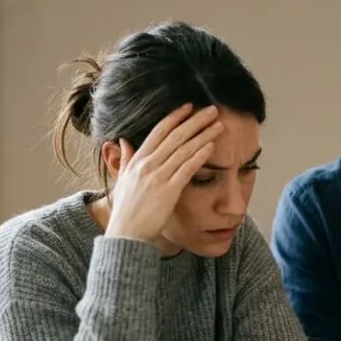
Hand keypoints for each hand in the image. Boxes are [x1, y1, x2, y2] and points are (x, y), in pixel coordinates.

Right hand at [105, 104, 223, 242]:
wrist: (126, 233)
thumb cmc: (127, 209)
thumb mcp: (123, 180)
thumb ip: (126, 159)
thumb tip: (122, 142)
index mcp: (138, 160)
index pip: (159, 132)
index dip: (175, 117)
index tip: (189, 107)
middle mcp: (147, 164)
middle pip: (175, 136)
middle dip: (195, 121)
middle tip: (212, 110)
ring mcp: (157, 177)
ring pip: (183, 149)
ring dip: (203, 135)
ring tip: (218, 125)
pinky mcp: (168, 191)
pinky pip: (186, 169)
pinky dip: (199, 156)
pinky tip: (211, 146)